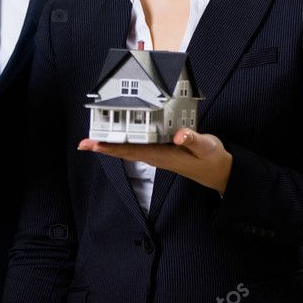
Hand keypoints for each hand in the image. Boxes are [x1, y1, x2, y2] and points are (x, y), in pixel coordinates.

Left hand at [78, 128, 232, 194]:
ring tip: (95, 137)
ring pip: (131, 148)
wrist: (220, 170)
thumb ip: (193, 140)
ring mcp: (158, 153)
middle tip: (83, 142)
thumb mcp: (206, 148)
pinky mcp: (163, 149)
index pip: (131, 151)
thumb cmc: (211, 159)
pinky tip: (122, 133)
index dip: (111, 147)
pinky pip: (140, 144)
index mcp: (163, 155)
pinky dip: (128, 138)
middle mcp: (157, 156)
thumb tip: (179, 134)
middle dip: (104, 146)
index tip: (92, 145)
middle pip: (125, 151)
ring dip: (113, 142)